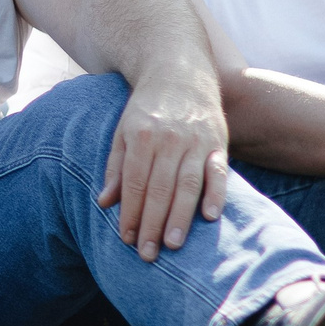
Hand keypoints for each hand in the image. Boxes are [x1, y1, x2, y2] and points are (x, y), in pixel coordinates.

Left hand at [98, 74, 230, 260]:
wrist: (179, 71)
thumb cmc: (146, 107)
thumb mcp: (123, 131)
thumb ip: (116, 167)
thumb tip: (104, 203)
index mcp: (141, 136)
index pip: (134, 183)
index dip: (130, 213)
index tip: (126, 239)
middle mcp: (169, 139)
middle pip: (159, 188)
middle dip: (151, 223)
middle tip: (147, 254)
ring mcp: (195, 141)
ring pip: (187, 184)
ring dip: (180, 216)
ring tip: (171, 244)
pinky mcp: (218, 142)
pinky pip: (219, 171)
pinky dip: (216, 193)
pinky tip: (210, 217)